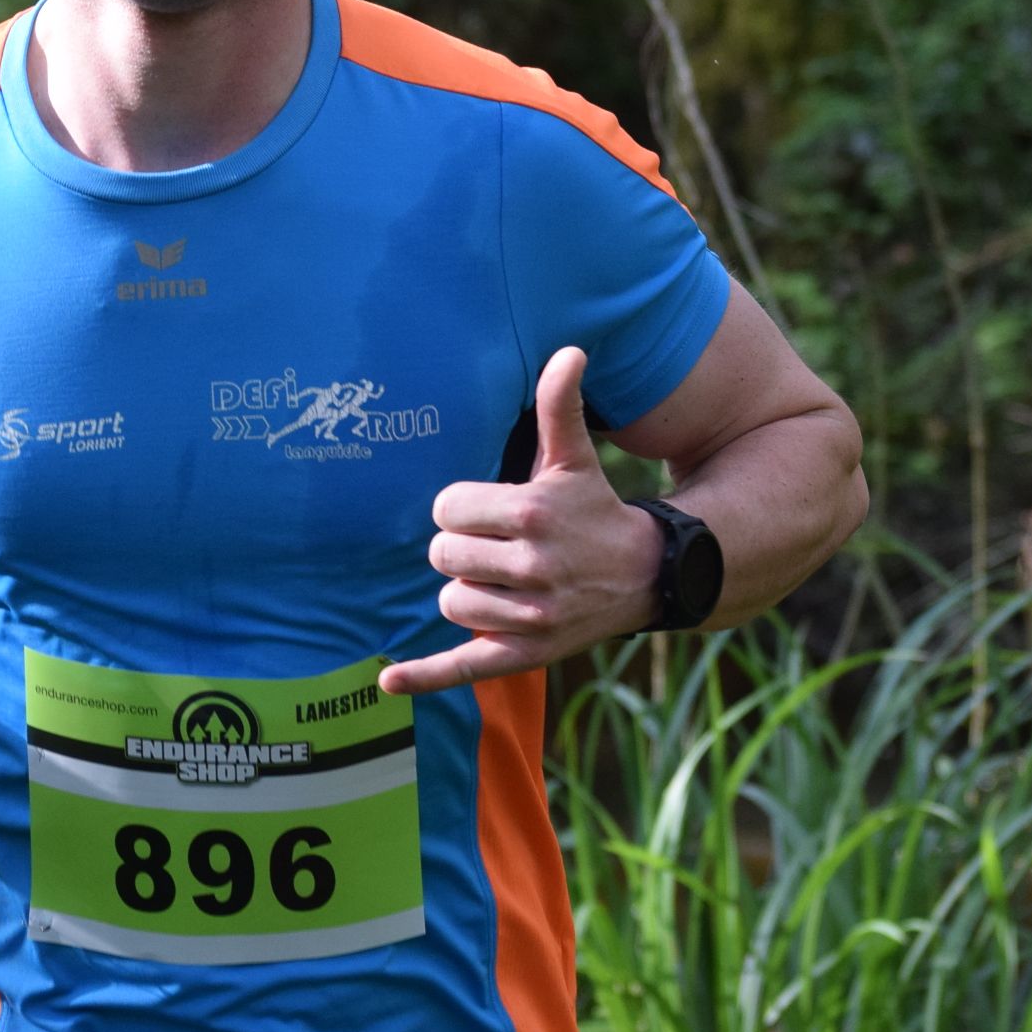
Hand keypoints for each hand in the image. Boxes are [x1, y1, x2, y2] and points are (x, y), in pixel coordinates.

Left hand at [380, 346, 660, 695]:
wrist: (644, 576)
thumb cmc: (594, 509)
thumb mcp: (576, 458)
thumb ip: (561, 406)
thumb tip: (570, 350)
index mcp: (531, 513)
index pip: (446, 509)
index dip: (460, 508)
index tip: (488, 511)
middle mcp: (532, 566)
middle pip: (442, 556)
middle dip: (461, 549)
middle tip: (496, 547)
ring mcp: (529, 616)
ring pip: (450, 602)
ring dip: (467, 591)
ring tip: (504, 581)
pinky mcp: (524, 654)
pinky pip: (463, 666)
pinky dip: (424, 675)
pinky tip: (388, 681)